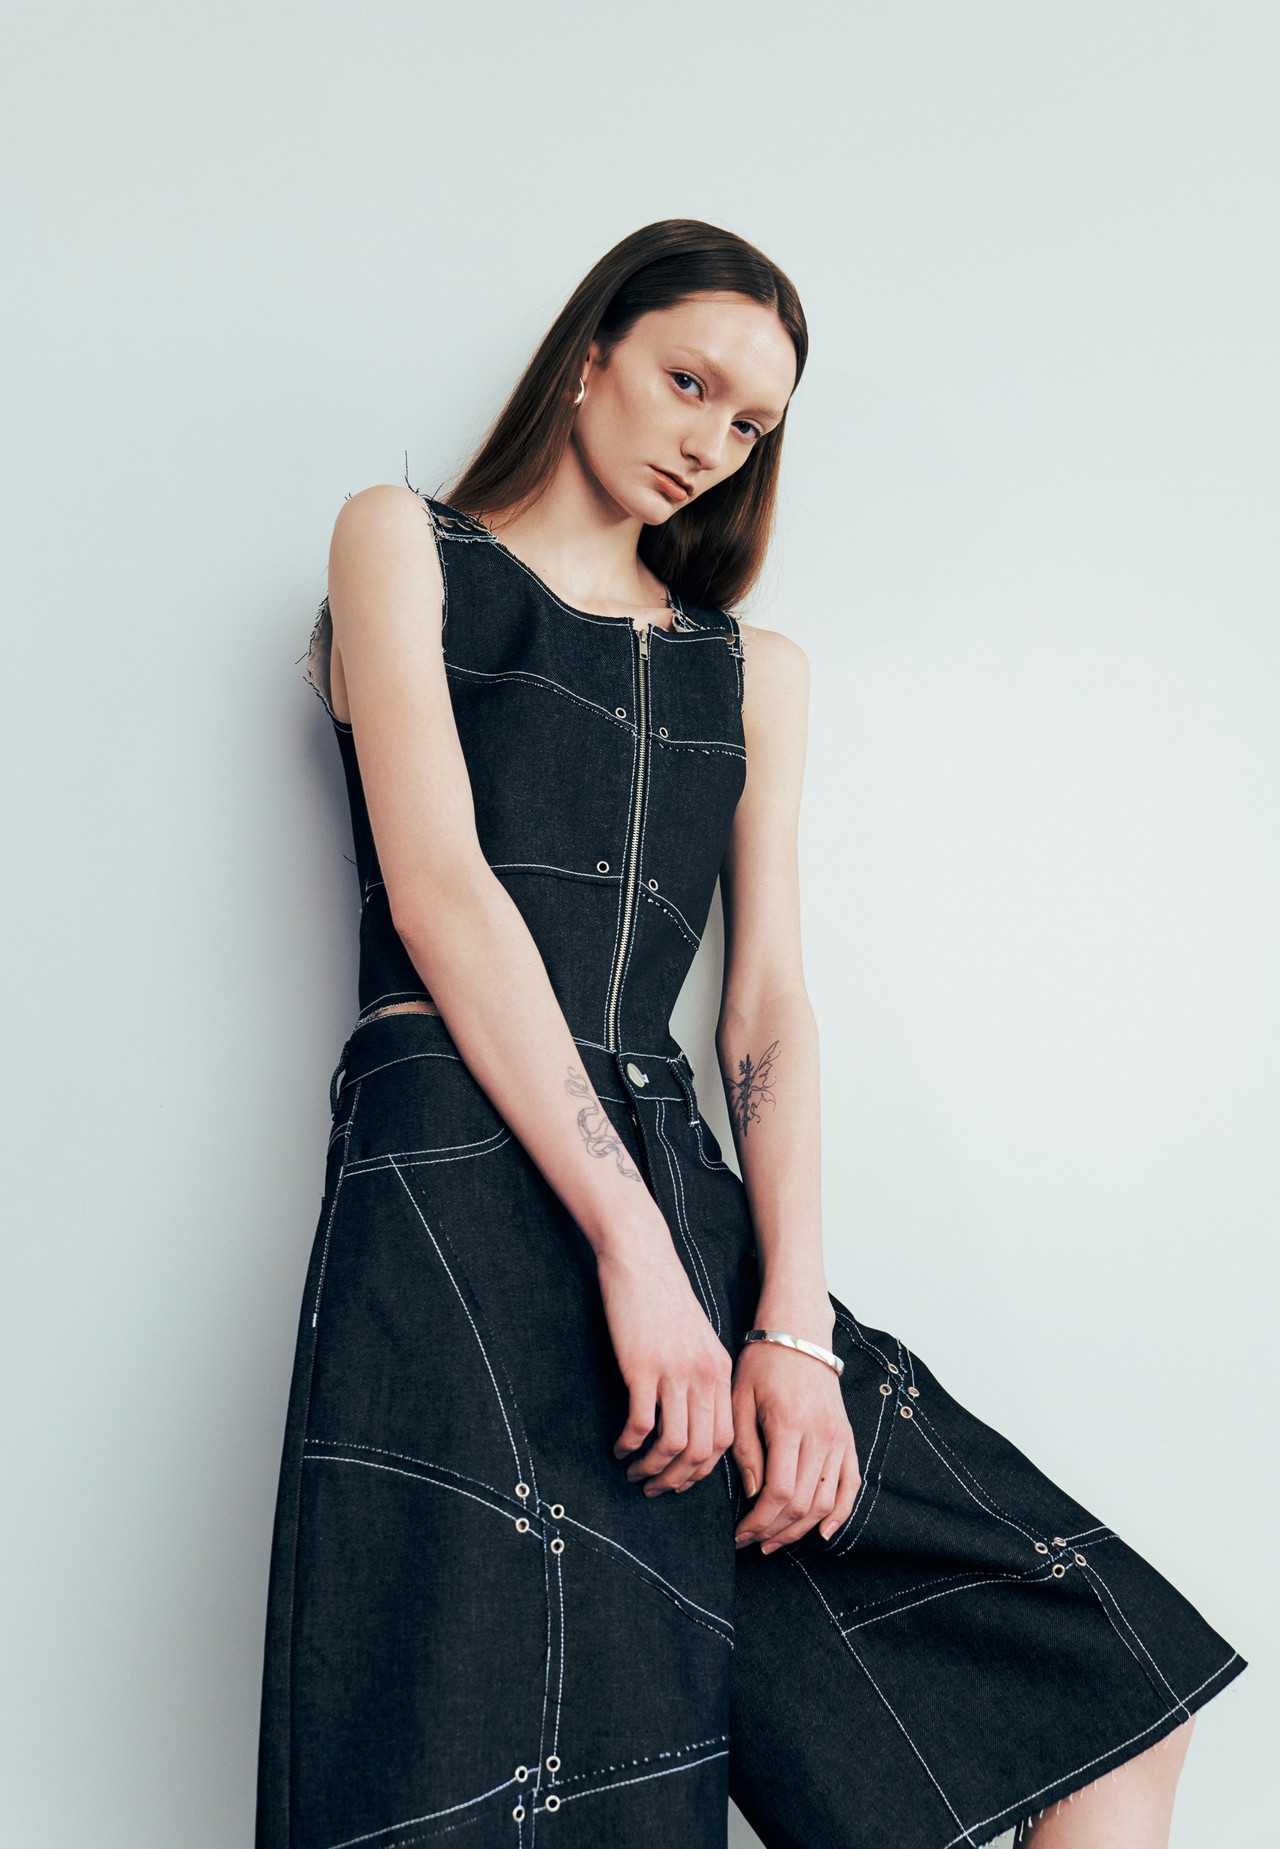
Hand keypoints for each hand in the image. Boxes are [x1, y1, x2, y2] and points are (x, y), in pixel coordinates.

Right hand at [596, 1236, 734, 1495]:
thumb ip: (701, 1375)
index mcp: (720, 1370)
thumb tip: (692, 1418)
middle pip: (701, 1451)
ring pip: (673, 1445)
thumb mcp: (696, 1338)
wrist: (642, 1256)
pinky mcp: (643, 1367)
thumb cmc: (663, 1296)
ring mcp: (675, 1371)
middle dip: (678, 1480)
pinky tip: (618, 1446)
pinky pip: (641, 1423)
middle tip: (654, 1488)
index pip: (725, 1439)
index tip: (681, 1479)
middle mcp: (704, 1375)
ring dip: (652, 1469)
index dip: (703, 1470)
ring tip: (634, 1472)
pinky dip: (630, 1444)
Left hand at [732, 1338, 860, 1552]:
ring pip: (826, 1502)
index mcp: (790, 1424)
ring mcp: (839, 1439)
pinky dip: (840, 1514)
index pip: (780, 1491)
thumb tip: (752, 1493)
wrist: (799, 1335)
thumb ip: (746, 1448)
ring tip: (775, 1541)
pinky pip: (851, 1485)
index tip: (739, 1533)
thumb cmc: (762, 1364)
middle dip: (775, 1531)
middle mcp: (821, 1435)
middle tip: (751, 1542)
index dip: (759, 1521)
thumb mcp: (740, 1400)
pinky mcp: (848, 1439)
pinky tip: (822, 1533)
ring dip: (801, 1530)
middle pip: (804, 1504)